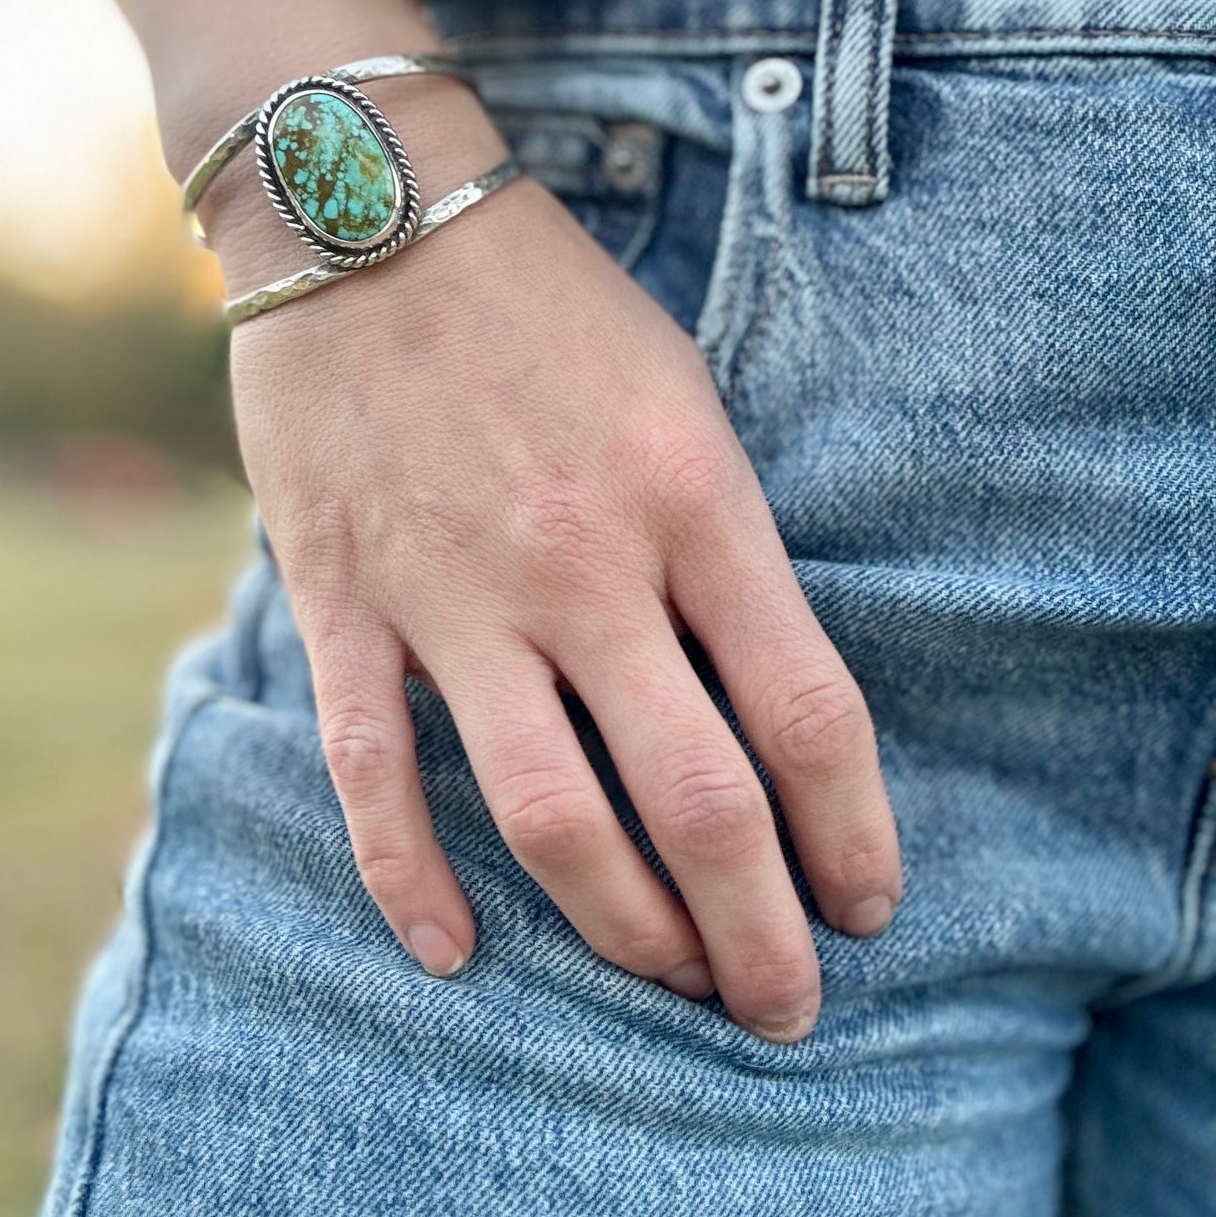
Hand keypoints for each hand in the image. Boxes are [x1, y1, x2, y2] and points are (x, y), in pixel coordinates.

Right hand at [228, 171, 901, 1041]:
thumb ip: (726, 543)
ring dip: (625, 931)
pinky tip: (455, 953)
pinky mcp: (348, 597)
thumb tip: (766, 701)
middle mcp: (587, 561)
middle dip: (757, 932)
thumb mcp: (684, 394)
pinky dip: (411, 881)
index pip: (807, 711)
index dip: (853, 833)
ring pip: (551, 816)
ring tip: (670, 983)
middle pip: (698, 799)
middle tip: (783, 1006)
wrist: (372, 210)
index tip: (868, 903)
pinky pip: (373, 772)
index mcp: (692, 497)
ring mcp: (458, 591)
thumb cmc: (549, 304)